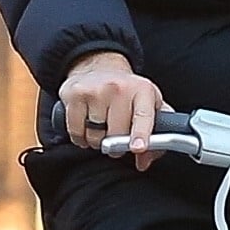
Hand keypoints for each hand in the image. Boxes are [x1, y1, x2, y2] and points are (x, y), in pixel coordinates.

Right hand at [59, 51, 166, 168]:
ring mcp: (96, 89)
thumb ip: (154, 135)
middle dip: (116, 145)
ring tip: (101, 128)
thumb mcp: (149, 106)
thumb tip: (144, 162)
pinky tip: (86, 126)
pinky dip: (81, 137)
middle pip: (116, 133)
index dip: (141, 134)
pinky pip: (76, 132)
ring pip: (95, 136)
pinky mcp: (75, 94)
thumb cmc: (127, 93)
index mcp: (143, 91)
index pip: (143, 116)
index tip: (138, 148)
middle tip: (116, 139)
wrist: (100, 67)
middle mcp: (119, 87)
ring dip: (97, 141)